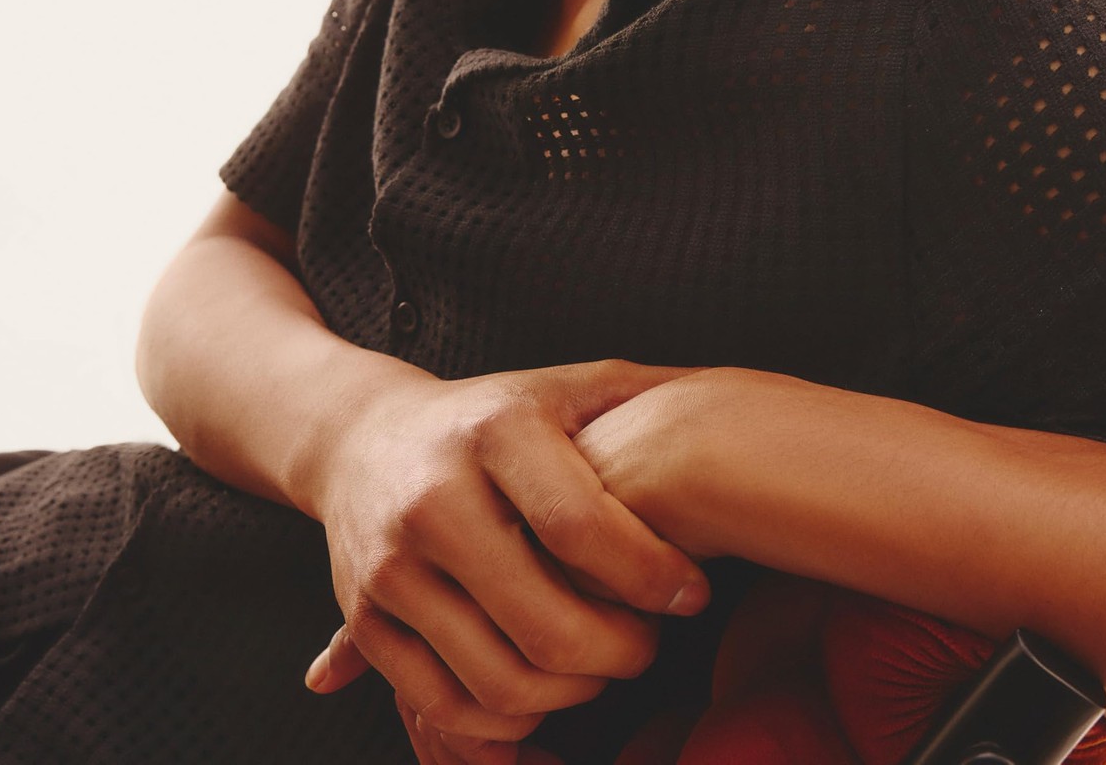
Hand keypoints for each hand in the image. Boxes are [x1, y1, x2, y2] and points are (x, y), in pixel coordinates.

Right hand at [302, 357, 712, 758]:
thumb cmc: (496, 415)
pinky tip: (544, 690)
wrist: (365, 437)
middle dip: (622, 653)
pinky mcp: (368, 617)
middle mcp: (436, 496)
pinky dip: (508, 720)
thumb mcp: (567, 385)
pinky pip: (445, 703)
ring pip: (499, 678)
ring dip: (572, 694)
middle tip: (651, 643)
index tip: (692, 593)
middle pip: (545, 622)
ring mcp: (393, 563)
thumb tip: (740, 417)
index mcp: (497, 429)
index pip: (582, 526)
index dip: (650, 575)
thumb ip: (644, 397)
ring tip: (602, 664)